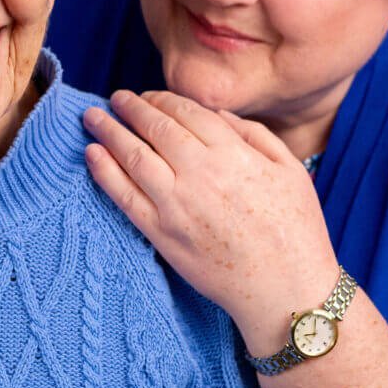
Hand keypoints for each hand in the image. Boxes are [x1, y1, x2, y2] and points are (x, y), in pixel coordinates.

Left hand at [83, 90, 339, 349]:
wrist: (286, 291)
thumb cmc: (296, 230)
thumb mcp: (290, 169)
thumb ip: (254, 134)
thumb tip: (216, 115)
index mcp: (234, 154)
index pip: (186, 112)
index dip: (162, 99)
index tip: (148, 96)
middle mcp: (201, 174)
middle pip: (155, 128)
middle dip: (131, 108)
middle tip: (117, 98)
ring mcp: (177, 205)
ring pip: (133, 157)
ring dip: (109, 132)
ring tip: (93, 118)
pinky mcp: (162, 234)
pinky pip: (123, 197)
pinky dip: (104, 171)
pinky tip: (92, 153)